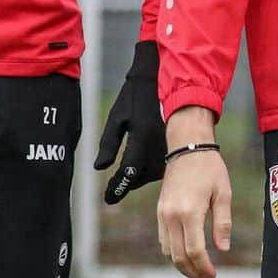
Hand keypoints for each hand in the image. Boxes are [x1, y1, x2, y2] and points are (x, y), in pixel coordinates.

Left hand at [93, 40, 165, 204]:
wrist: (164, 78)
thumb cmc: (136, 96)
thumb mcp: (117, 117)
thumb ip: (108, 144)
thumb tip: (100, 168)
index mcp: (141, 137)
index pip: (128, 173)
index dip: (117, 188)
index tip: (108, 199)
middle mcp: (158, 145)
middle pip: (140, 178)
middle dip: (127, 183)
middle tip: (114, 188)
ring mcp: (170, 146)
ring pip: (153, 174)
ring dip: (139, 177)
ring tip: (128, 175)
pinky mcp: (177, 145)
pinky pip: (162, 165)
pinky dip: (151, 168)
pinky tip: (143, 163)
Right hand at [157, 107, 231, 277]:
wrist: (187, 145)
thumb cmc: (209, 168)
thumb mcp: (223, 193)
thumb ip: (222, 223)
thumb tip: (222, 250)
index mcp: (190, 212)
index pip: (195, 251)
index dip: (204, 268)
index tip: (214, 276)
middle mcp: (172, 215)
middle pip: (178, 256)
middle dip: (192, 272)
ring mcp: (163, 213)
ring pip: (168, 250)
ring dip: (182, 265)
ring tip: (197, 271)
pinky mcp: (160, 210)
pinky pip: (163, 239)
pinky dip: (173, 252)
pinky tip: (186, 254)